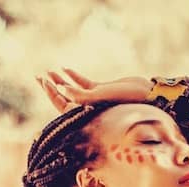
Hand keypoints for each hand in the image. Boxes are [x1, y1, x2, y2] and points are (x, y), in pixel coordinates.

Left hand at [35, 68, 152, 113]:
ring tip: (49, 71)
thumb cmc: (130, 100)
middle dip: (52, 88)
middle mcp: (91, 110)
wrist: (150, 96)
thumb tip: (62, 89)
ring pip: (74, 91)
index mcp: (89, 115)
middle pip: (65, 100)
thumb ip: (83, 96)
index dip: (53, 94)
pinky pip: (85, 85)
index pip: (64, 106)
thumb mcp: (104, 97)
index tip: (44, 81)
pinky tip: (66, 68)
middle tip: (38, 77)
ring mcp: (96, 101)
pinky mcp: (102, 92)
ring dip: (61, 81)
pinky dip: (75, 77)